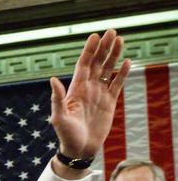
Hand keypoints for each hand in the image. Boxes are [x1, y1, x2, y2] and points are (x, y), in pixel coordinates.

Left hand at [50, 30, 130, 174]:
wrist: (79, 149)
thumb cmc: (66, 134)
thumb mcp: (59, 116)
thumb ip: (57, 98)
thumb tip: (53, 79)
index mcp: (75, 88)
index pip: (83, 64)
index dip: (89, 51)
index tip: (95, 36)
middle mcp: (88, 88)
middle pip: (97, 63)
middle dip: (104, 47)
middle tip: (112, 31)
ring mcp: (99, 94)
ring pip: (108, 70)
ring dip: (113, 56)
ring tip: (120, 40)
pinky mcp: (109, 103)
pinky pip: (117, 84)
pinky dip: (122, 73)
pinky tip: (127, 61)